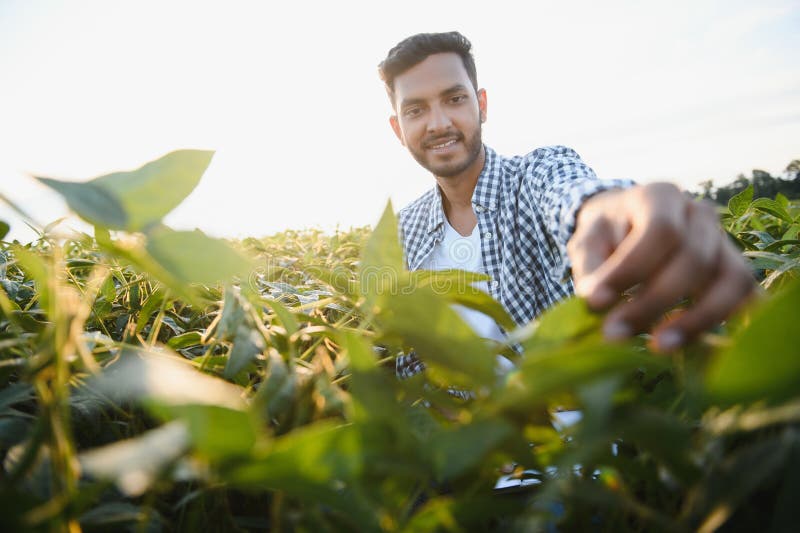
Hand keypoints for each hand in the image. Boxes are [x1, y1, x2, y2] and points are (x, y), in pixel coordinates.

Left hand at [567, 182, 756, 351]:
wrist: (625, 226)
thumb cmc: (606, 235)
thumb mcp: (586, 242)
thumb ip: (589, 267)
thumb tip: (596, 301)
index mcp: (660, 196)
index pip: (659, 230)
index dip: (630, 269)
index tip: (596, 302)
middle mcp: (700, 214)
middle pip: (694, 258)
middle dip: (654, 303)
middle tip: (615, 334)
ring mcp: (723, 241)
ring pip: (731, 279)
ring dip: (696, 320)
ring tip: (658, 347)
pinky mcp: (734, 269)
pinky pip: (745, 297)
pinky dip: (725, 320)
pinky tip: (694, 344)